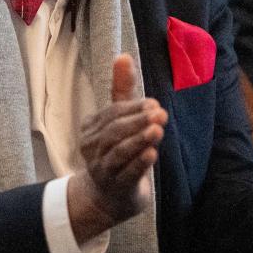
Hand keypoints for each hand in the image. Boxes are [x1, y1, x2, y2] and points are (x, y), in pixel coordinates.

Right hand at [68, 54, 166, 243]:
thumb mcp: (120, 120)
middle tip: (161, 114)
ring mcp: (102, 170)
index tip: (155, 104)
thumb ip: (122, 90)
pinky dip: (139, 164)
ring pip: (119, 152)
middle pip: (114, 131)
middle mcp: (92, 148)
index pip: (112, 113)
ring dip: (139, 140)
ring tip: (158, 131)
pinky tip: (152, 155)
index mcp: (91, 129)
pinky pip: (126, 174)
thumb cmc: (117, 150)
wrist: (109, 196)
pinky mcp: (115, 188)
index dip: (134, 108)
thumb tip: (123, 56)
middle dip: (138, 121)